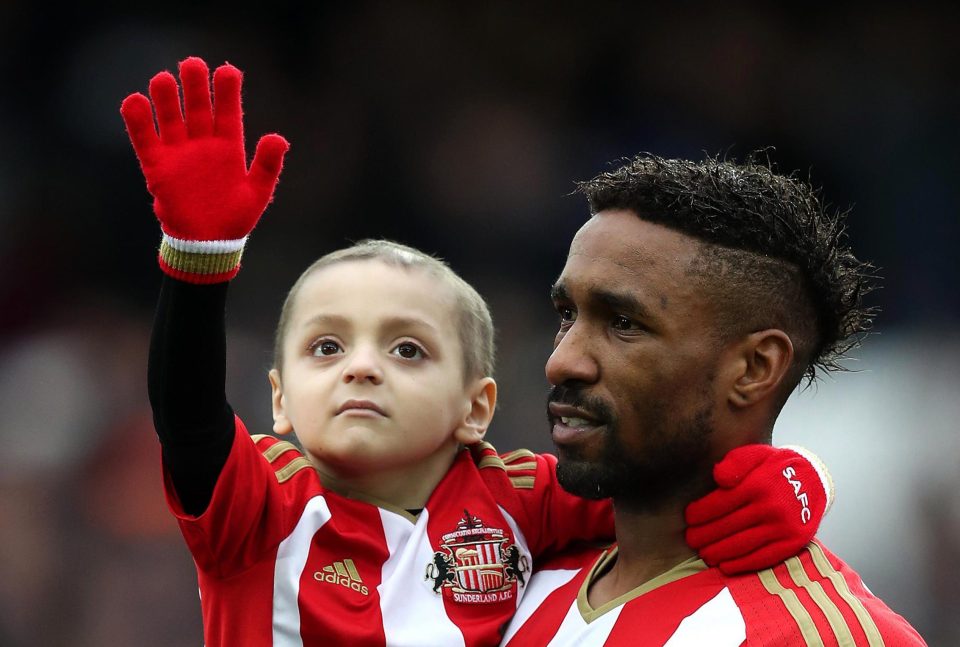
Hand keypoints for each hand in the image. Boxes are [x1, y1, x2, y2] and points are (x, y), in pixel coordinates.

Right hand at [120, 56, 288, 281]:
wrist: (207, 244)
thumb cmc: (235, 219)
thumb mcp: (257, 193)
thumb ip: (268, 165)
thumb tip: (279, 138)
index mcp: (228, 146)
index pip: (228, 112)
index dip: (227, 91)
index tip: (228, 71)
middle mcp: (203, 144)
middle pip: (197, 108)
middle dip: (195, 86)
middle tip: (192, 64)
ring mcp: (179, 153)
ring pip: (170, 118)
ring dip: (166, 99)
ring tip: (164, 79)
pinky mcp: (158, 166)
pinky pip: (145, 140)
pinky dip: (139, 122)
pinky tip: (135, 101)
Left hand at [684, 444, 831, 574]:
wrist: (815, 481)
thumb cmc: (776, 467)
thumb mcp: (757, 453)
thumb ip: (736, 462)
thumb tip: (718, 478)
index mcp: (758, 484)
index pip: (720, 503)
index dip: (700, 513)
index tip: (689, 518)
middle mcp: (770, 507)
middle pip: (727, 526)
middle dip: (704, 535)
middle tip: (691, 539)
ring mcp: (782, 528)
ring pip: (741, 545)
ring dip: (718, 552)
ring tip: (704, 553)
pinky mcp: (792, 543)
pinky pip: (762, 558)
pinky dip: (741, 564)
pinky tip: (725, 565)